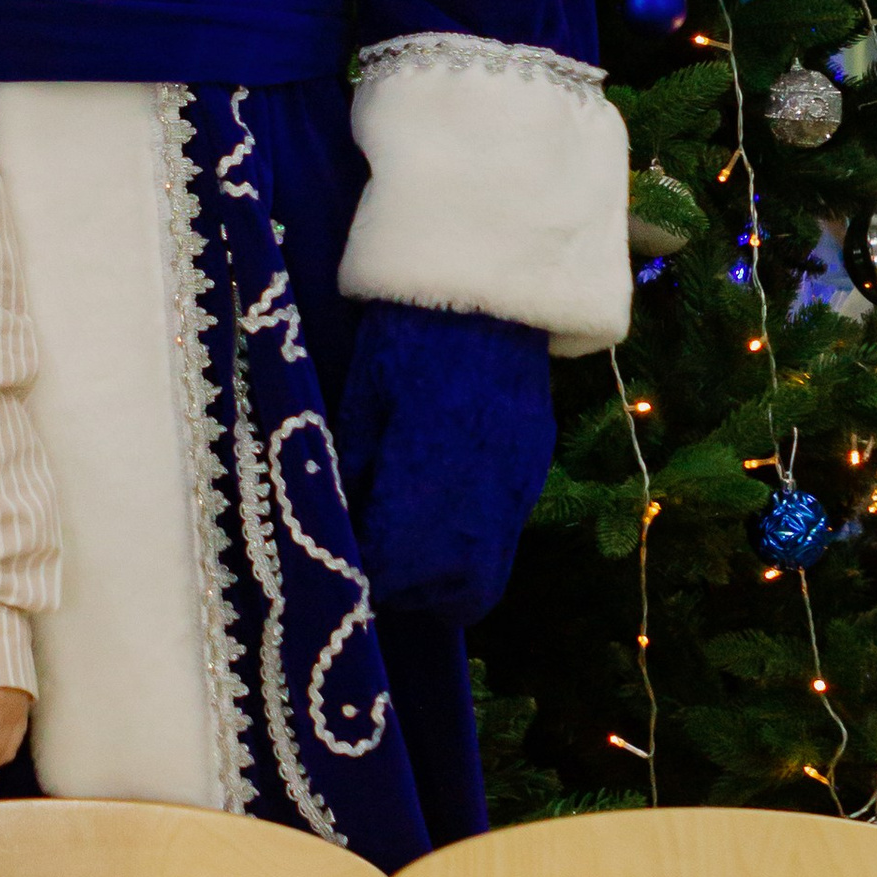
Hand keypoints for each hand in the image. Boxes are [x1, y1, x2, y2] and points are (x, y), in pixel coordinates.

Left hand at [337, 303, 554, 619]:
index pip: (397, 568)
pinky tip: (442, 501)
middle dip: (413, 591)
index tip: (346, 558)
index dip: (367, 574)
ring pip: (489, 571)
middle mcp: (485, 493)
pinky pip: (505, 530)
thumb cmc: (404, 336)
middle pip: (458, 592)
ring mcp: (519, 483)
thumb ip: (352, 472)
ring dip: (446, 574)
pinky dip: (472, 538)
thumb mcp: (360, 400)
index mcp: (430, 473)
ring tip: (408, 538)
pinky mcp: (536, 466)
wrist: (487, 284)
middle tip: (378, 559)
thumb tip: (341, 530)